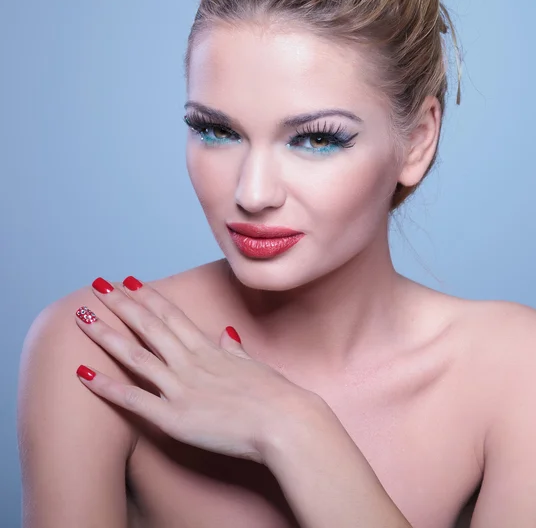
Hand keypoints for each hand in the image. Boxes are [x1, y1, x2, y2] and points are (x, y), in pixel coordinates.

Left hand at [73, 275, 313, 463]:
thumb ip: (233, 350)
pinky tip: (83, 374)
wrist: (284, 422)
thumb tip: (227, 334)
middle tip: (99, 286)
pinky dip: (107, 387)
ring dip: (106, 335)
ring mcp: (180, 387)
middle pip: (149, 326)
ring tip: (83, 316)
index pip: (172, 315)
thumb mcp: (252, 365)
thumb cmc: (274, 394)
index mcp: (208, 349)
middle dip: (122, 304)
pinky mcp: (174, 417)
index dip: (149, 297)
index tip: (131, 282)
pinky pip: (134, 400)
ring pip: (135, 355)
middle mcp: (189, 362)